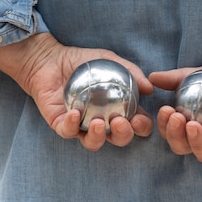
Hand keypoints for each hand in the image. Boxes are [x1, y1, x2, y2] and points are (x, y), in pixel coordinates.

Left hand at [0, 33, 153, 150]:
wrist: (51, 58)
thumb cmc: (83, 61)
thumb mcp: (111, 61)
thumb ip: (131, 71)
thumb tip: (149, 88)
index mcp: (118, 110)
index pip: (137, 125)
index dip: (142, 127)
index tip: (140, 119)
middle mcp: (102, 122)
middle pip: (119, 139)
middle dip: (124, 135)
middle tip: (120, 122)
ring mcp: (81, 126)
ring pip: (93, 143)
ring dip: (99, 137)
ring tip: (98, 123)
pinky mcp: (61, 125)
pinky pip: (68, 131)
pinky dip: (72, 125)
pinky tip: (75, 113)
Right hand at [149, 38, 201, 163]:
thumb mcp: (197, 75)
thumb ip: (175, 78)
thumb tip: (151, 78)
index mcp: (190, 129)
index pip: (171, 133)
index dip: (164, 126)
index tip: (165, 109)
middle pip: (183, 148)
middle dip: (175, 136)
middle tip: (177, 117)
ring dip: (195, 142)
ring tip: (193, 125)